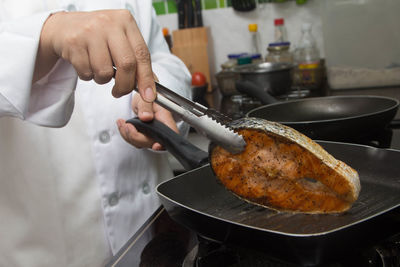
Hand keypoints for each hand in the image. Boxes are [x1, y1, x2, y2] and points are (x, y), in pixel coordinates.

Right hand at [34, 9, 155, 100]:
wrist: (63, 27)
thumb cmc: (97, 36)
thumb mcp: (120, 40)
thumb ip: (136, 60)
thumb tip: (151, 87)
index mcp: (126, 21)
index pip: (142, 54)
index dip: (147, 78)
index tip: (148, 96)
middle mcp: (109, 23)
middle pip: (126, 64)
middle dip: (125, 85)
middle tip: (120, 92)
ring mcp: (90, 31)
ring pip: (105, 71)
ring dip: (102, 79)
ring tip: (98, 69)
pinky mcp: (73, 42)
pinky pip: (87, 72)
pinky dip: (87, 75)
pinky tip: (85, 63)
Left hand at [116, 93, 177, 149]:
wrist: (143, 96)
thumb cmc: (148, 95)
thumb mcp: (146, 97)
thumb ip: (146, 106)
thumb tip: (146, 117)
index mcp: (165, 119)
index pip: (170, 134)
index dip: (164, 143)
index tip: (156, 145)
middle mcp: (161, 129)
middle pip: (152, 142)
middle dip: (137, 137)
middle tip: (127, 126)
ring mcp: (152, 134)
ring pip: (142, 143)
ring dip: (129, 136)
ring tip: (122, 123)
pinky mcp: (144, 135)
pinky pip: (135, 140)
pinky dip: (127, 134)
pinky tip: (123, 126)